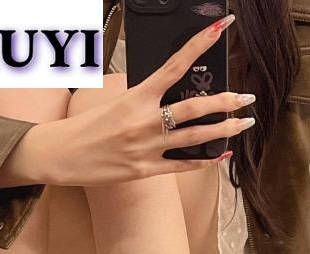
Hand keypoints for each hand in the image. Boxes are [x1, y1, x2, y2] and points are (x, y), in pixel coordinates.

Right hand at [15, 15, 254, 185]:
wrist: (62, 154)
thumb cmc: (87, 127)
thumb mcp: (114, 102)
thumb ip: (143, 98)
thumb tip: (168, 94)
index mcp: (137, 96)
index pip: (175, 64)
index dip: (201, 44)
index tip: (223, 27)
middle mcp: (145, 120)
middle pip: (195, 108)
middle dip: (226, 101)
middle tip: (248, 98)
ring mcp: (148, 147)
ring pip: (196, 137)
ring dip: (225, 130)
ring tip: (245, 124)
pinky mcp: (146, 170)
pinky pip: (183, 166)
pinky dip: (205, 161)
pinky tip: (223, 156)